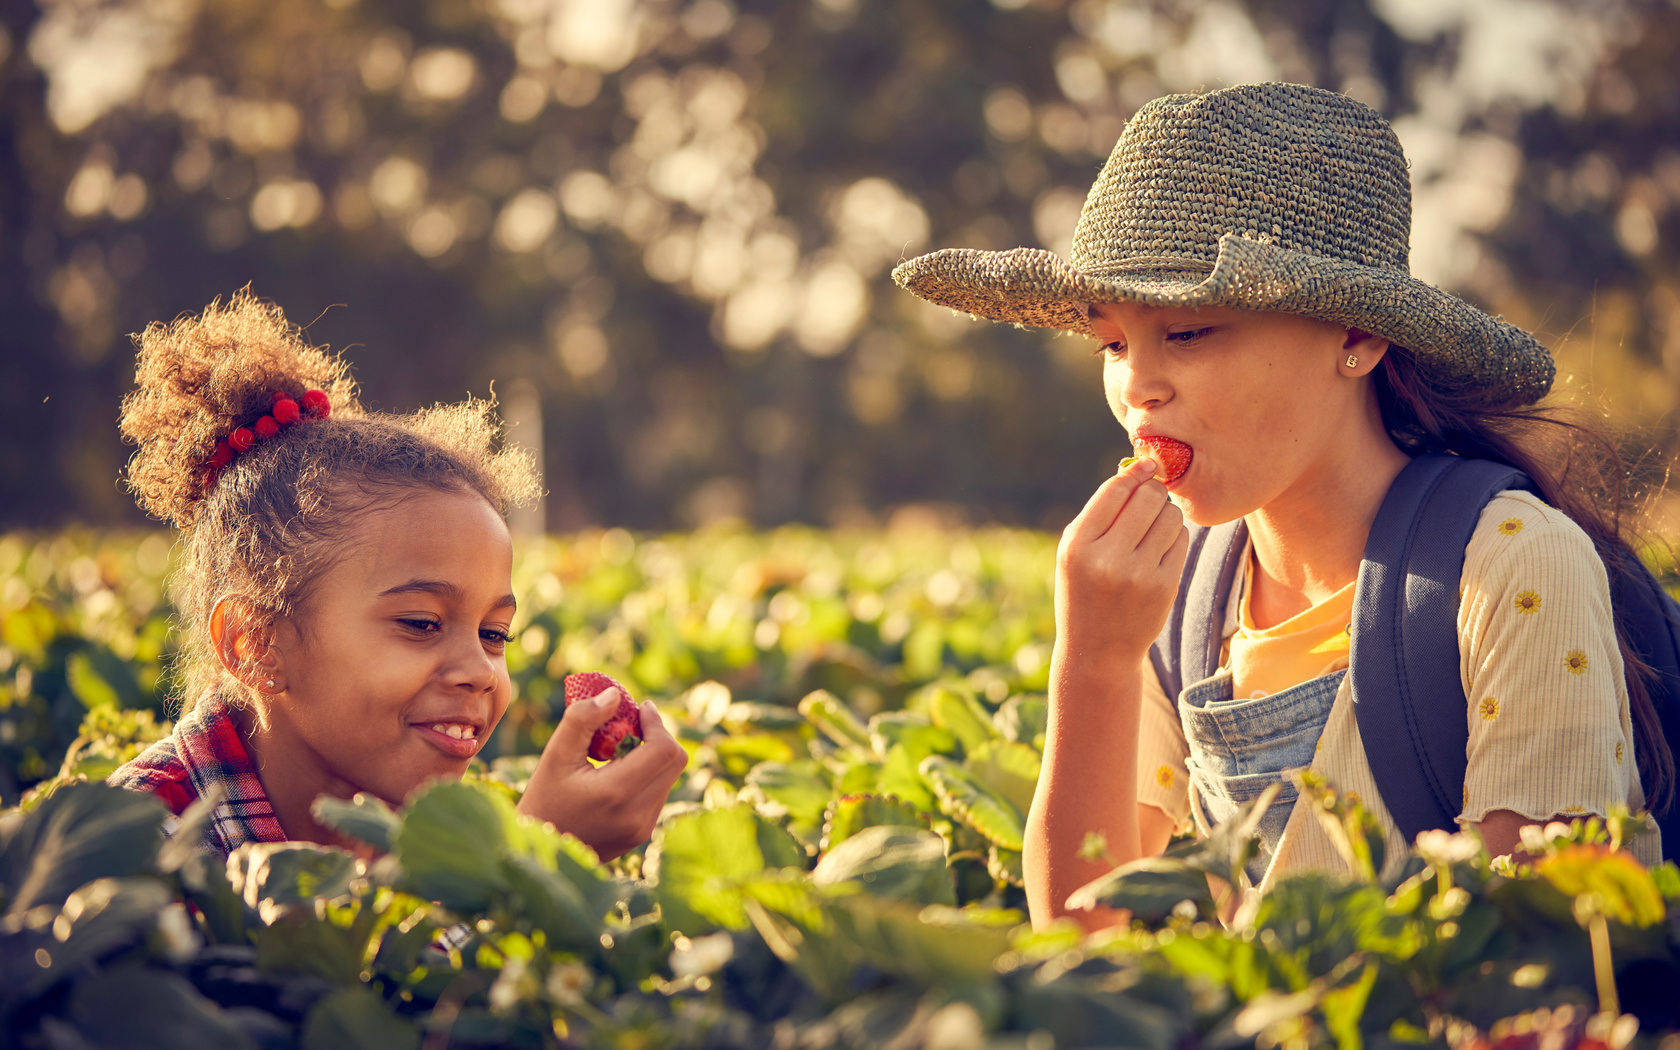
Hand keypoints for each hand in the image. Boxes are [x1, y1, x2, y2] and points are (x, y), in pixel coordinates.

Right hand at [515, 689, 688, 860]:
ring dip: (653, 756)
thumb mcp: (555, 754)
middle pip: (675, 761)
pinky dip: (648, 776)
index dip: (657, 723)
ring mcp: (642, 828)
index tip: (641, 709)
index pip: (664, 749)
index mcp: (617, 793)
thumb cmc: (544, 797)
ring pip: (670, 777)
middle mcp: (638, 814)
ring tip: (620, 750)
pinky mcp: (642, 834)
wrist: (539, 851)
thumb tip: (615, 694)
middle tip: (634, 724)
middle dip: (659, 736)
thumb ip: (583, 719)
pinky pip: (659, 794)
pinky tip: (619, 773)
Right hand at [1054, 457, 1188, 666]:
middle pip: (1147, 498)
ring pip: (1169, 516)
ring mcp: (1139, 575)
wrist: (1097, 649)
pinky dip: (1174, 537)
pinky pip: (1181, 540)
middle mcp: (1107, 559)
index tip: (1147, 465)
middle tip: (1150, 498)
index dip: (1135, 472)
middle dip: (1153, 491)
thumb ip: (1100, 512)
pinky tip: (1159, 549)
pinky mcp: (1164, 587)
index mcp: (1078, 545)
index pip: (1114, 491)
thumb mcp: (1074, 552)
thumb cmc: (1083, 590)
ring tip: (1151, 529)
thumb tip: (1139, 468)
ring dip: (1165, 514)